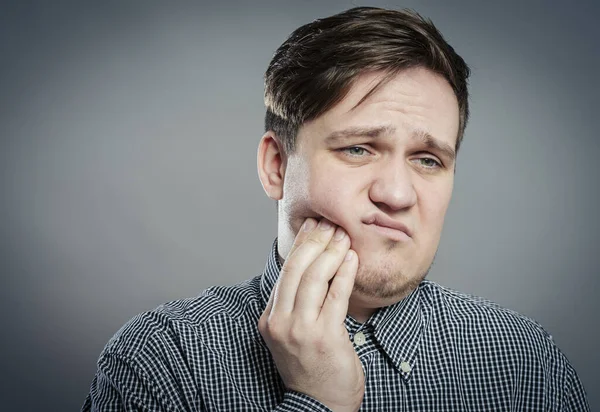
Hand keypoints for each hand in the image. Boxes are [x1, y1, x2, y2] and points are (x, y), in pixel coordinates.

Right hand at [258, 218, 363, 411]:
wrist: (319, 406)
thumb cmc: (311, 367)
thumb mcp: (293, 334)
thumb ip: (297, 304)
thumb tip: (313, 265)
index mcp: (270, 318)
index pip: (285, 272)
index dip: (301, 244)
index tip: (314, 225)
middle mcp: (280, 322)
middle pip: (296, 270)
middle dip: (315, 241)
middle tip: (329, 222)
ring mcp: (300, 331)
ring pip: (314, 279)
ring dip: (330, 252)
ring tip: (343, 235)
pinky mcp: (324, 338)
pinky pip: (335, 297)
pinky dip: (344, 274)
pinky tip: (352, 258)